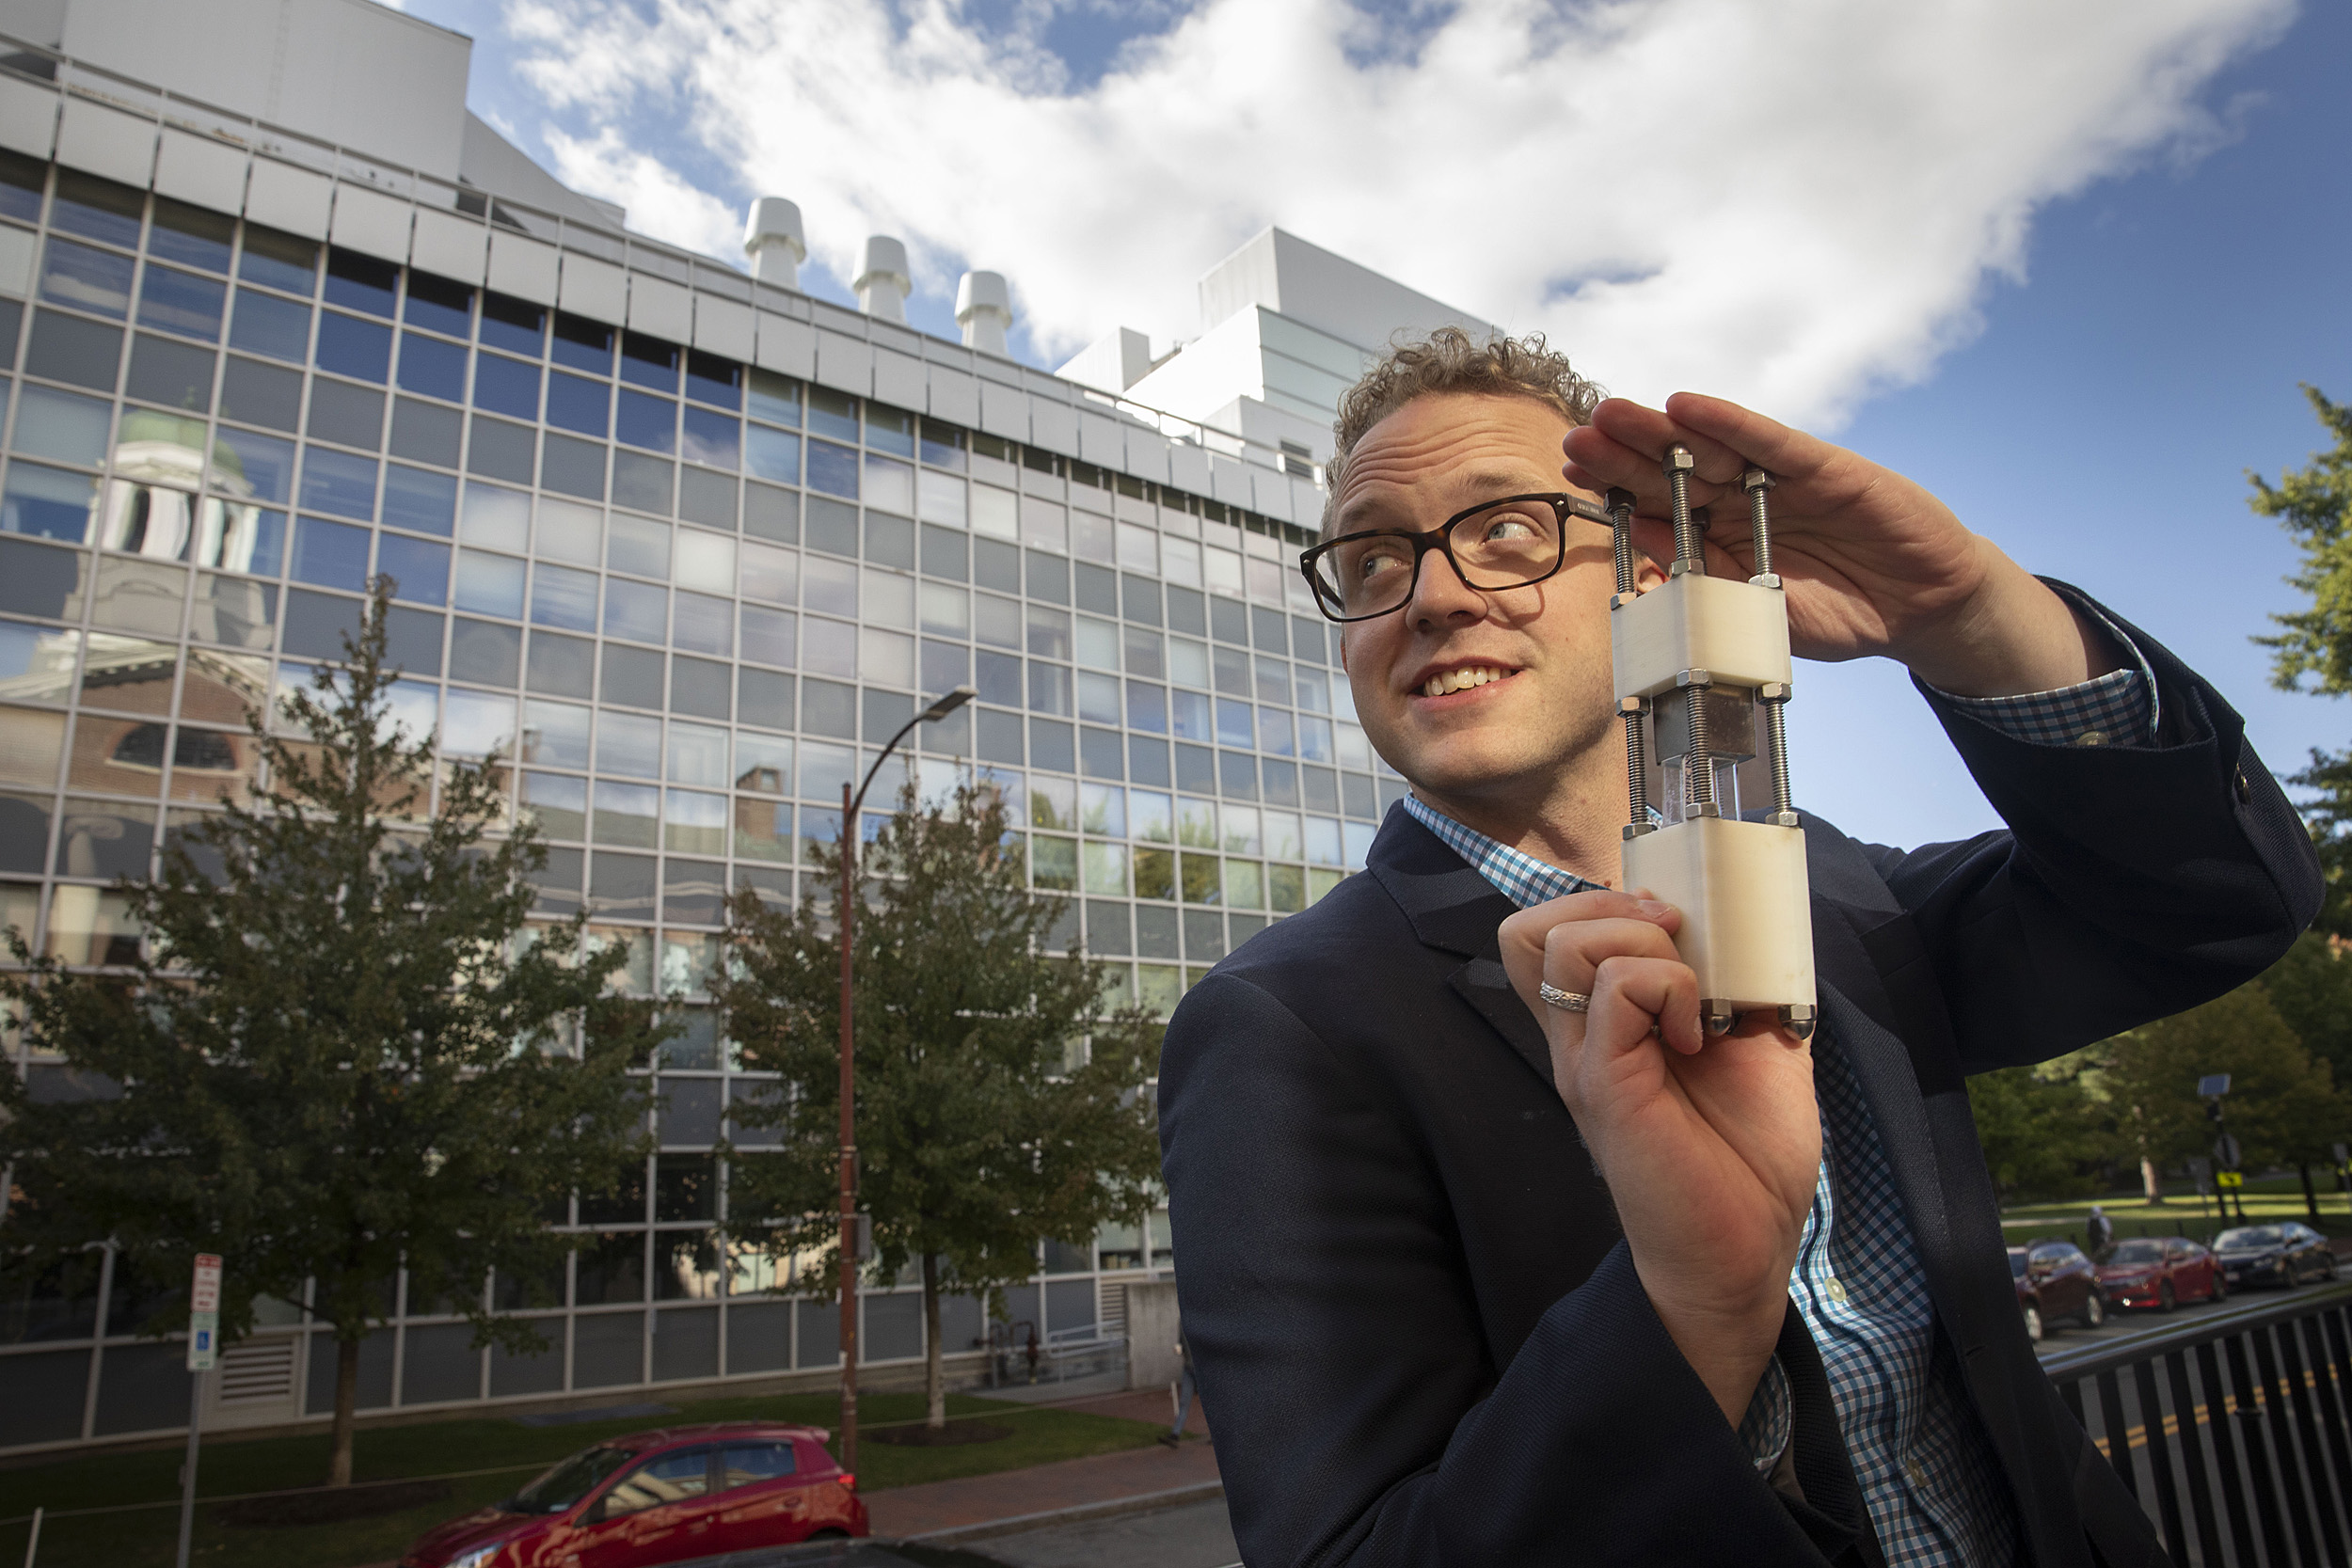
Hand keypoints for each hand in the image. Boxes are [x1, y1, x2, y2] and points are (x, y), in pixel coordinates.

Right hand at [1498, 889, 1818, 1424]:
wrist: (1748, 1247)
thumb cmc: (1748, 1157)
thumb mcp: (1757, 1044)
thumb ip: (1745, 984)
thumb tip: (1762, 927)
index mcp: (1604, 1023)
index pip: (1551, 931)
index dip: (1603, 902)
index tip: (1675, 926)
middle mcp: (1579, 1035)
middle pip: (1528, 927)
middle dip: (1607, 904)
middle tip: (1673, 943)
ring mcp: (1584, 1058)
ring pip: (1562, 942)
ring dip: (1641, 945)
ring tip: (1688, 995)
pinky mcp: (1604, 1083)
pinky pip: (1614, 991)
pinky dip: (1665, 985)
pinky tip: (1696, 1034)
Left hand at [1561, 393, 2119, 696]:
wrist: (1920, 610)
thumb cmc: (1839, 612)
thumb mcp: (1758, 611)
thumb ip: (1709, 587)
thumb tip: (1645, 562)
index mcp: (1720, 539)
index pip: (1658, 508)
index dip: (1614, 489)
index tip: (1570, 474)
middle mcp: (1743, 501)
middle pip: (1672, 470)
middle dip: (1623, 453)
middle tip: (1576, 437)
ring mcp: (1780, 480)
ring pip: (1709, 448)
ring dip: (1660, 430)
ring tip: (1612, 413)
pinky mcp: (1823, 467)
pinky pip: (1768, 441)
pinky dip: (1728, 423)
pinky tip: (1686, 405)